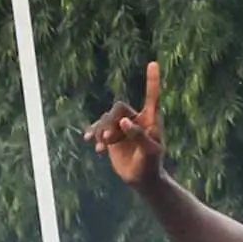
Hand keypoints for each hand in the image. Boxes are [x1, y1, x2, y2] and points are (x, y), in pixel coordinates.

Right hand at [81, 61, 164, 184]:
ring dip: (100, 130)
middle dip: (110, 122)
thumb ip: (139, 136)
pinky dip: (93, 133)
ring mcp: (122, 127)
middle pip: (118, 108)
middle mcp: (136, 119)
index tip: (153, 63)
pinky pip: (98, 128)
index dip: (152, 81)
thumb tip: (124, 121)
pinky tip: (89, 142)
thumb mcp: (149, 151)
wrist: (141, 179)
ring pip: (106, 119)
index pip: (152, 97)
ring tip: (100, 146)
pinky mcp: (111, 136)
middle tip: (108, 139)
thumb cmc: (151, 164)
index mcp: (151, 119)